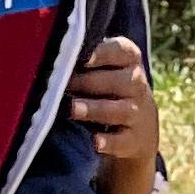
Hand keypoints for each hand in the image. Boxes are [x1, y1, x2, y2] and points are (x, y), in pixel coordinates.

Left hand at [68, 34, 159, 193]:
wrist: (140, 127)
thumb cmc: (110, 88)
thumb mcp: (107, 67)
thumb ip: (87, 59)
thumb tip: (54, 56)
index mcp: (129, 59)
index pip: (119, 51)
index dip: (100, 53)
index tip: (81, 56)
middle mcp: (136, 84)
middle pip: (115, 81)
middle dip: (87, 83)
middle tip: (62, 84)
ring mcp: (137, 114)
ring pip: (117, 110)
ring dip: (93, 109)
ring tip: (72, 109)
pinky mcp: (134, 141)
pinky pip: (121, 141)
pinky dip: (108, 142)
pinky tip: (95, 142)